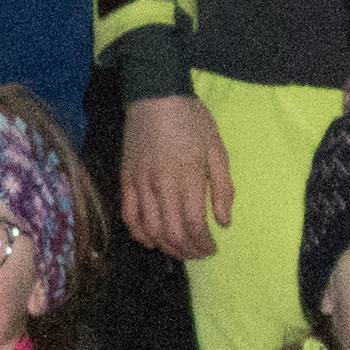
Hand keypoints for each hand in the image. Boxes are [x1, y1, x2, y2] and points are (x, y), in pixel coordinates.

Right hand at [121, 91, 230, 261]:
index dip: (203, 243)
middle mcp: (162, 184)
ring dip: (165, 246)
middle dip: (187, 249)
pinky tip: (151, 240)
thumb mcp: (218, 150)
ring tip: (179, 249)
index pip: (194, 224)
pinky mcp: (126, 179)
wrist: (156, 96)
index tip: (212, 248)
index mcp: (188, 177)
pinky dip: (139, 233)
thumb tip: (223, 221)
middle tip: (198, 253)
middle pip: (172, 232)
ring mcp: (140, 183)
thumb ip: (223, 188)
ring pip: (150, 228)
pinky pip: (129, 215)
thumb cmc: (192, 121)